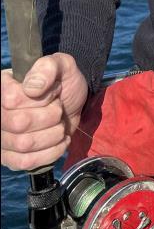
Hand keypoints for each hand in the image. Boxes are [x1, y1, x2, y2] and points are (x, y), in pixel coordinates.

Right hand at [1, 53, 87, 169]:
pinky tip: (59, 140)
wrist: (71, 104)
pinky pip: (26, 162)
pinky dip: (50, 152)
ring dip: (52, 134)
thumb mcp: (62, 66)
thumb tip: (32, 88)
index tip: (54, 92)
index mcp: (3, 86)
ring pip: (24, 145)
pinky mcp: (10, 156)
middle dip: (50, 117)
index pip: (12, 100)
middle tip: (58, 109)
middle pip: (18, 124)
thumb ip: (48, 68)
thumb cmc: (63, 82)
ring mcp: (2, 137)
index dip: (40, 99)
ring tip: (59, 124)